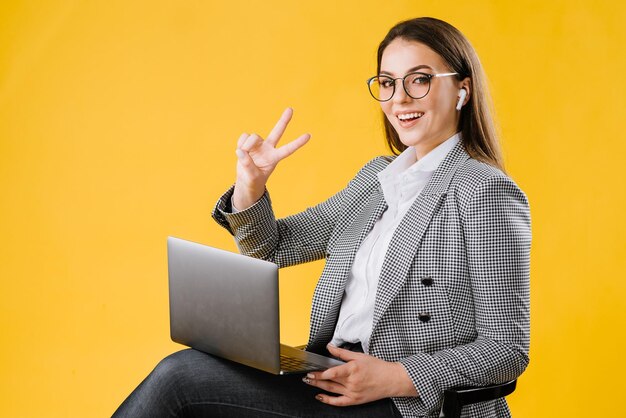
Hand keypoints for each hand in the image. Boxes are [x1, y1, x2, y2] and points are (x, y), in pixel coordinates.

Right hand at [232, 107, 310, 209]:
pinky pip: (244, 137)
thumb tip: (240, 151)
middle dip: (284, 120)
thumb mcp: (252, 177)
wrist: (245, 180)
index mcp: (274, 158)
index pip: (288, 150)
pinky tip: (240, 151)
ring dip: (246, 145)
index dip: (298, 143)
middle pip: (277, 132)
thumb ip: (248, 165)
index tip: (309, 135)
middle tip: (291, 109)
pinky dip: (240, 143)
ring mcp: (258, 144)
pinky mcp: (248, 142)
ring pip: (253, 136)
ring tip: (243, 155)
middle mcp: (268, 148)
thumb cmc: (253, 180)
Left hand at [302, 344, 417, 405]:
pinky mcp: (355, 400)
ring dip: (318, 387)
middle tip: (306, 376)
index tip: (312, 370)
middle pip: (330, 381)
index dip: (321, 373)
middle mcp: (352, 382)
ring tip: (309, 382)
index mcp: (353, 369)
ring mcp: (353, 392)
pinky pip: (339, 402)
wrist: (391, 380)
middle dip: (316, 379)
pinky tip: (320, 396)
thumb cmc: (378, 367)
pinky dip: (328, 400)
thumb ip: (342, 353)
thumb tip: (330, 347)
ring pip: (332, 390)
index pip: (333, 372)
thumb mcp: (360, 356)